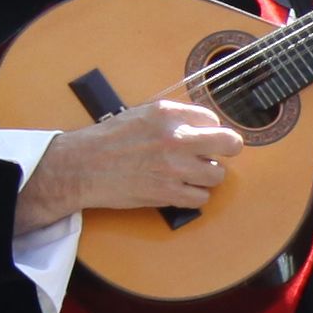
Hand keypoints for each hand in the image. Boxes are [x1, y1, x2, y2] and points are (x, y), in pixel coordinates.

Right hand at [14, 96, 245, 232]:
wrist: (82, 166)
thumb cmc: (108, 140)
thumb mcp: (141, 114)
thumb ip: (172, 117)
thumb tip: (202, 124)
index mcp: (168, 114)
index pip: (213, 119)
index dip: (210, 130)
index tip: (202, 138)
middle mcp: (176, 138)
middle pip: (230, 143)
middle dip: (228, 149)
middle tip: (218, 155)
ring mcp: (174, 167)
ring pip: (217, 175)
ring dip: (207, 176)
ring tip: (190, 175)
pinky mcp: (168, 193)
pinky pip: (201, 198)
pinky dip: (194, 196)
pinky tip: (180, 190)